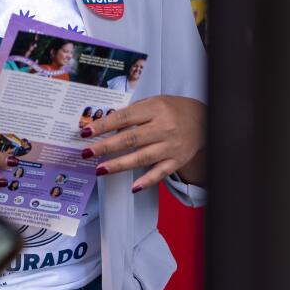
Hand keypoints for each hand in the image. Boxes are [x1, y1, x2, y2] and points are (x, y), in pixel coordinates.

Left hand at [80, 95, 205, 191]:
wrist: (204, 120)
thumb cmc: (172, 110)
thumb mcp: (153, 102)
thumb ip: (132, 112)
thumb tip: (105, 125)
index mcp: (154, 109)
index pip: (124, 118)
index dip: (103, 125)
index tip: (86, 132)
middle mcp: (163, 128)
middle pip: (130, 139)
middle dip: (106, 147)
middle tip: (86, 152)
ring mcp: (170, 146)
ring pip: (142, 157)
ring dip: (119, 165)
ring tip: (100, 170)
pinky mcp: (177, 160)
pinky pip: (160, 173)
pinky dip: (147, 180)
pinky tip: (133, 187)